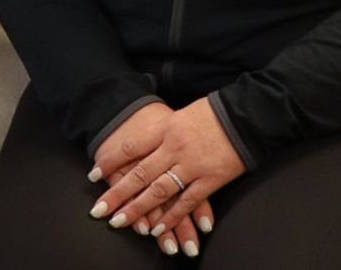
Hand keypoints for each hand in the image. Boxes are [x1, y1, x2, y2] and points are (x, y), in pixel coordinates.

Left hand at [89, 99, 241, 254]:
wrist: (246, 114)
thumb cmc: (215, 111)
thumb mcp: (184, 114)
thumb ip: (165, 132)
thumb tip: (146, 145)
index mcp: (167, 127)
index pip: (132, 147)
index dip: (112, 161)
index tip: (94, 174)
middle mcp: (174, 147)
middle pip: (140, 174)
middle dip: (117, 194)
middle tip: (99, 210)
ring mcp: (192, 165)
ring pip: (158, 192)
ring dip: (137, 209)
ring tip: (120, 222)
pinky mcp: (209, 180)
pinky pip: (185, 202)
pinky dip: (171, 217)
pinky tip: (158, 229)